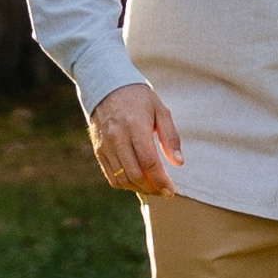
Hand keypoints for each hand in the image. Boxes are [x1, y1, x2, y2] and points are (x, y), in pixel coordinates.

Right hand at [89, 81, 183, 198]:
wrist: (106, 85)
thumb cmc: (138, 98)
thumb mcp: (160, 110)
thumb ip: (170, 136)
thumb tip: (178, 162)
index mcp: (135, 127)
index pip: (149, 163)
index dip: (161, 181)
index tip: (171, 190)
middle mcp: (117, 138)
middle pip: (135, 174)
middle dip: (152, 188)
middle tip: (164, 192)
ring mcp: (105, 145)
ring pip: (122, 179)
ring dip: (139, 189)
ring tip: (153, 188)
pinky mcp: (98, 150)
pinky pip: (111, 176)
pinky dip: (125, 184)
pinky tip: (137, 182)